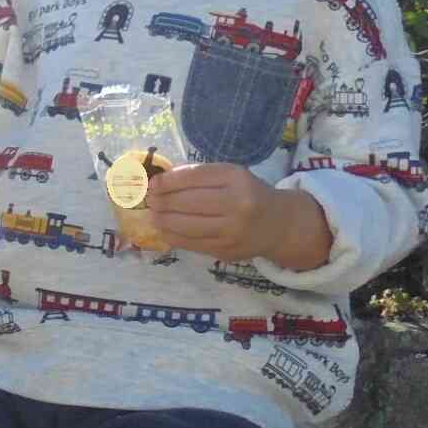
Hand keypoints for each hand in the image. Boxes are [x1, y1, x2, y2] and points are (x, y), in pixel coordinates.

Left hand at [147, 164, 330, 265]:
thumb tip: (160, 182)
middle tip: (149, 200)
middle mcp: (237, 204)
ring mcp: (231, 230)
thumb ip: (200, 177)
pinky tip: (164, 229)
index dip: (169, 181)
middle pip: (188, 202)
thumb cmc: (248, 194)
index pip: (195, 177)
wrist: (278, 225)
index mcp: (237, 178)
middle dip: (162, 201)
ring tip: (153, 214)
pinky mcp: (225, 250)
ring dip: (163, 220)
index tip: (153, 183)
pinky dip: (172, 236)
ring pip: (186, 226)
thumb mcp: (231, 176)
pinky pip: (191, 243)